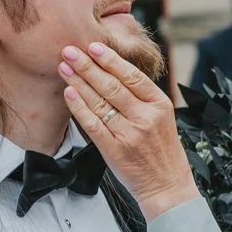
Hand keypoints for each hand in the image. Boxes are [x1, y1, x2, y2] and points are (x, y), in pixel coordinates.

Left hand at [59, 43, 198, 218]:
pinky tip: (70, 93)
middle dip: (87, 65)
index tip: (93, 46)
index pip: (132, 75)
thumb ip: (142, 97)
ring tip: (64, 67)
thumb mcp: (162, 117)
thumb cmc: (162, 151)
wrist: (167, 186)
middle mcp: (145, 117)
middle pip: (112, 85)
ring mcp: (129, 134)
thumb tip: (114, 71)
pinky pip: (92, 124)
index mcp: (159, 104)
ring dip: (79, 82)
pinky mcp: (114, 150)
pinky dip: (79, 107)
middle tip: (69, 50)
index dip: (110, 59)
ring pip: (100, 101)